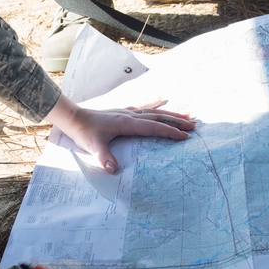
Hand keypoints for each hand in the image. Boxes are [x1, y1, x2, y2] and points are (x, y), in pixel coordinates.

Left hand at [46, 94, 195, 172]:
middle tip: (194, 126)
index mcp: (126, 123)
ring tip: (188, 115)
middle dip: (177, 122)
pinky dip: (154, 103)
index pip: (153, 127)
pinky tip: (163, 99)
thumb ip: (103, 158)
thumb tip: (113, 169)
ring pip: (154, 111)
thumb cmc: (84, 132)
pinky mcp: (123, 111)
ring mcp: (128, 112)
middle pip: (159, 117)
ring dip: (171, 114)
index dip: (169, 131)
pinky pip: (143, 106)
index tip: (184, 137)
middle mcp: (130, 115)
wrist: (74, 118)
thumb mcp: (93, 147)